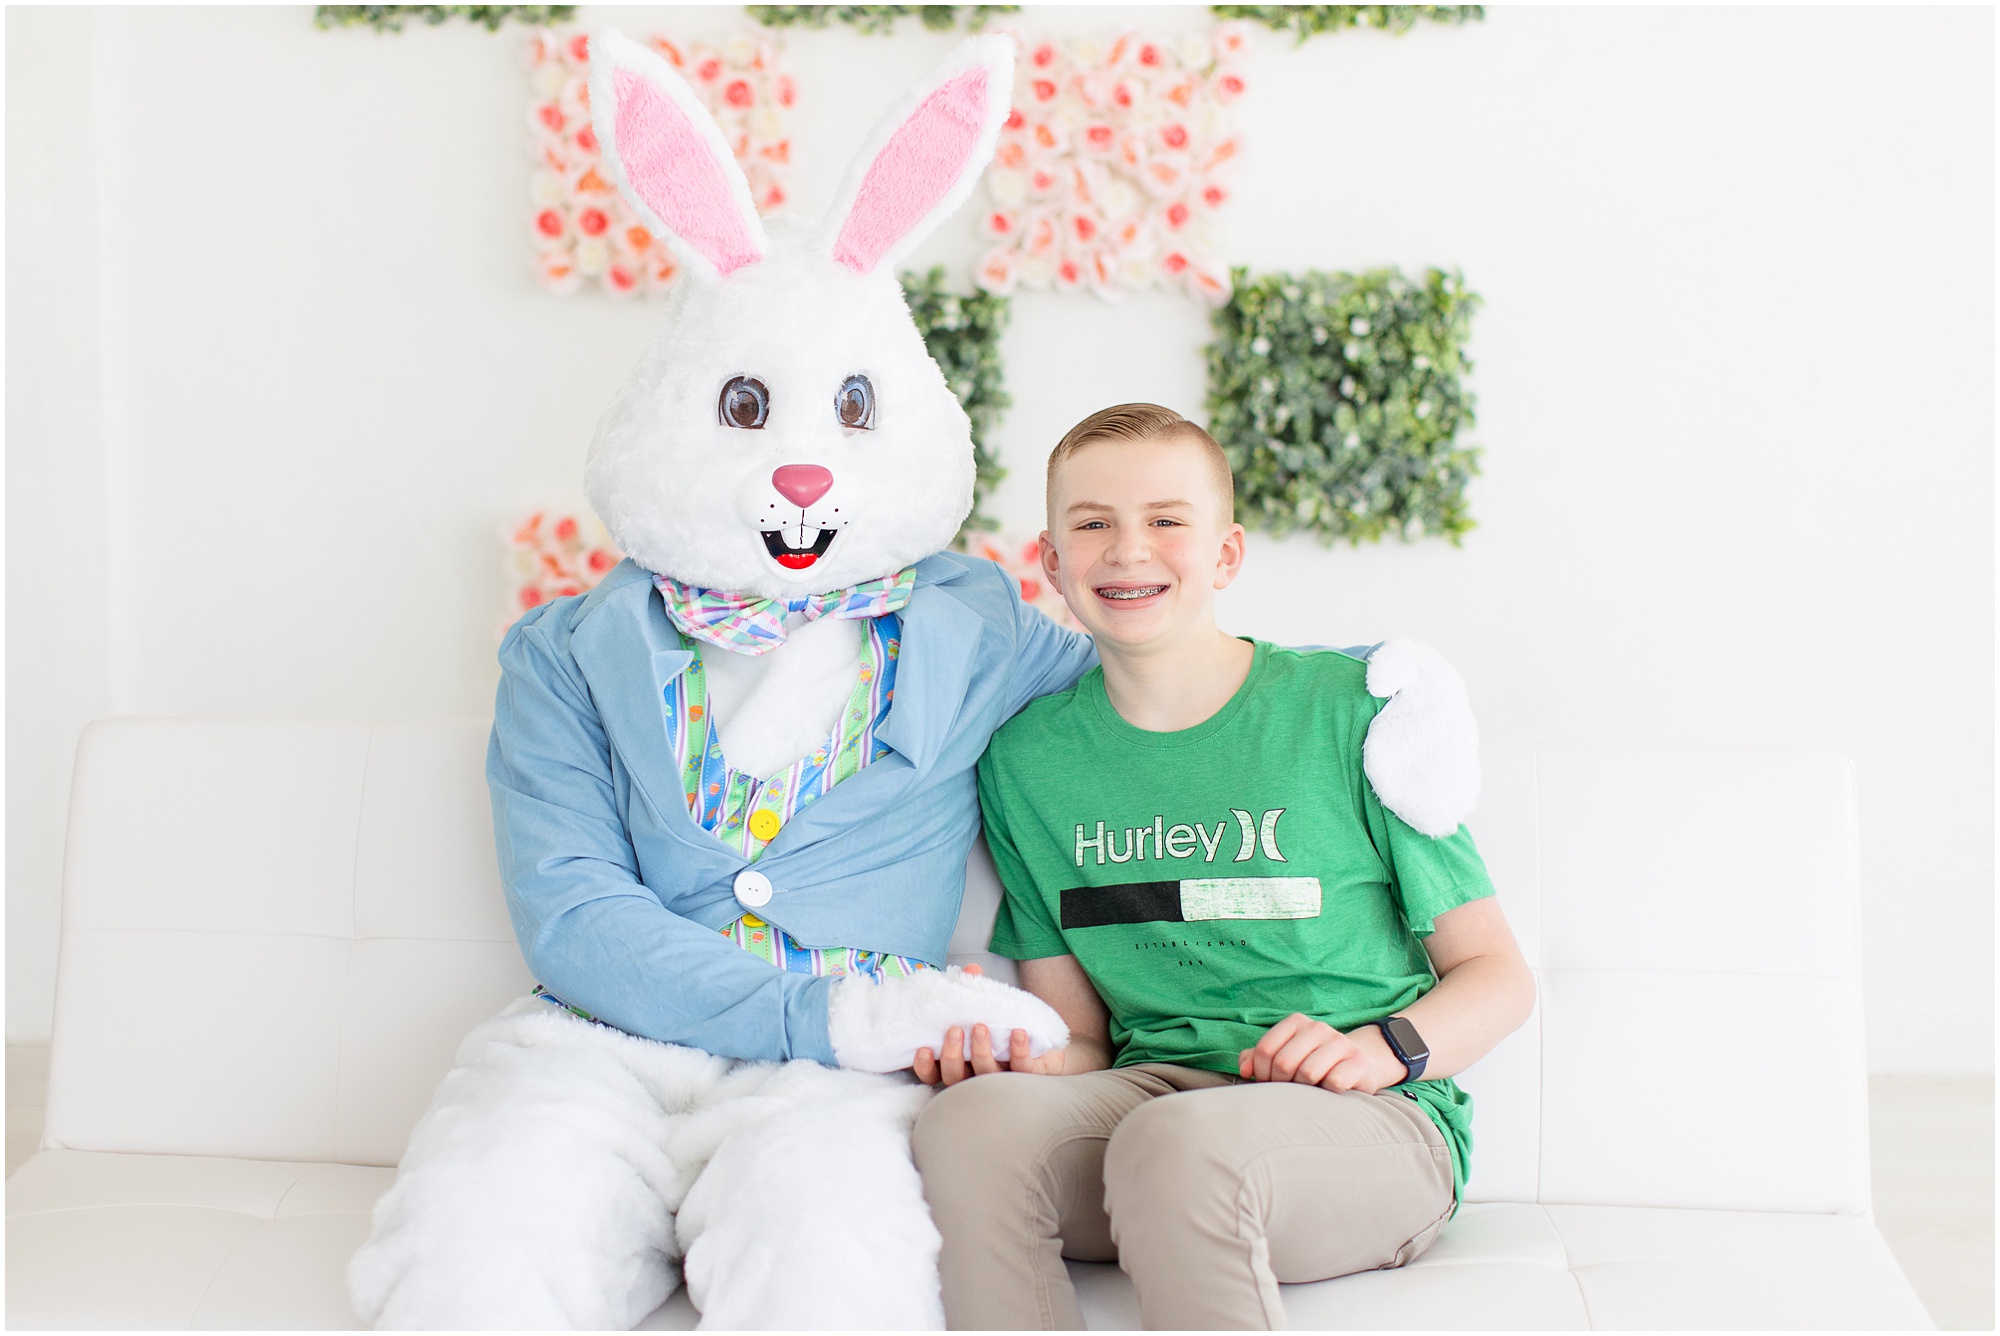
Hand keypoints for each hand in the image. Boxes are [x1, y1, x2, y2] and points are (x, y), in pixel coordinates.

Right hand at [910, 965, 1069, 1085]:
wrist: (1048, 1044)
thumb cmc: (1007, 1029)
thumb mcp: (988, 1009)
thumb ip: (975, 991)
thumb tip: (972, 969)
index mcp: (961, 1062)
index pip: (936, 1073)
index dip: (926, 1067)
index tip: (923, 1049)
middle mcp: (977, 1074)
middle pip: (955, 1078)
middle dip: (952, 1056)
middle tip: (955, 1031)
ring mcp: (1002, 1078)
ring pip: (986, 1075)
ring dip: (981, 1052)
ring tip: (981, 1028)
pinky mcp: (1028, 1074)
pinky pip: (1022, 1068)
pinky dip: (1019, 1052)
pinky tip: (1018, 1034)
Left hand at [1238, 1014, 1406, 1093]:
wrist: (1358, 1065)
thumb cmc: (1313, 1063)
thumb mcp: (1285, 1056)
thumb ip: (1257, 1058)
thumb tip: (1245, 1070)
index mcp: (1296, 1022)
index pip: (1265, 1050)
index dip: (1262, 1073)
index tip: (1270, 1083)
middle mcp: (1318, 1028)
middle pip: (1284, 1063)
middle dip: (1282, 1084)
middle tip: (1289, 1091)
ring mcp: (1340, 1042)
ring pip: (1308, 1072)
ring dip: (1305, 1089)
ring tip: (1310, 1090)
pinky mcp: (1358, 1062)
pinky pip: (1334, 1082)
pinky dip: (1328, 1092)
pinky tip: (1330, 1091)